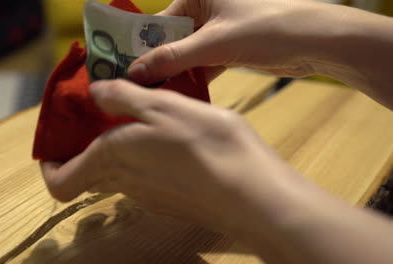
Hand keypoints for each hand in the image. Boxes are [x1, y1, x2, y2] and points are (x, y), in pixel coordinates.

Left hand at [40, 79, 309, 242]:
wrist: (251, 193)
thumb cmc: (204, 144)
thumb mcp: (161, 105)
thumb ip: (122, 97)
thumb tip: (95, 93)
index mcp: (111, 160)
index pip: (59, 181)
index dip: (50, 165)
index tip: (59, 142)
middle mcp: (125, 185)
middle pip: (90, 175)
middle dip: (88, 148)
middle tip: (105, 118)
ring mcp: (150, 198)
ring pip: (120, 175)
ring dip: (122, 151)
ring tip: (146, 120)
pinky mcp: (173, 202)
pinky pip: (148, 179)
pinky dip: (148, 160)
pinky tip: (175, 141)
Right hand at [128, 0, 323, 84]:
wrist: (315, 42)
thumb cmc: (268, 27)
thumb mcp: (215, 42)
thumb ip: (174, 58)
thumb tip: (135, 73)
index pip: (156, 24)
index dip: (137, 47)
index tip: (120, 70)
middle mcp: (204, 10)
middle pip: (168, 41)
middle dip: (154, 65)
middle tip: (134, 89)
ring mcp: (216, 31)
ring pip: (184, 56)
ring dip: (173, 76)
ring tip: (153, 97)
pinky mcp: (227, 50)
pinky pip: (200, 65)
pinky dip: (192, 80)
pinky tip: (180, 97)